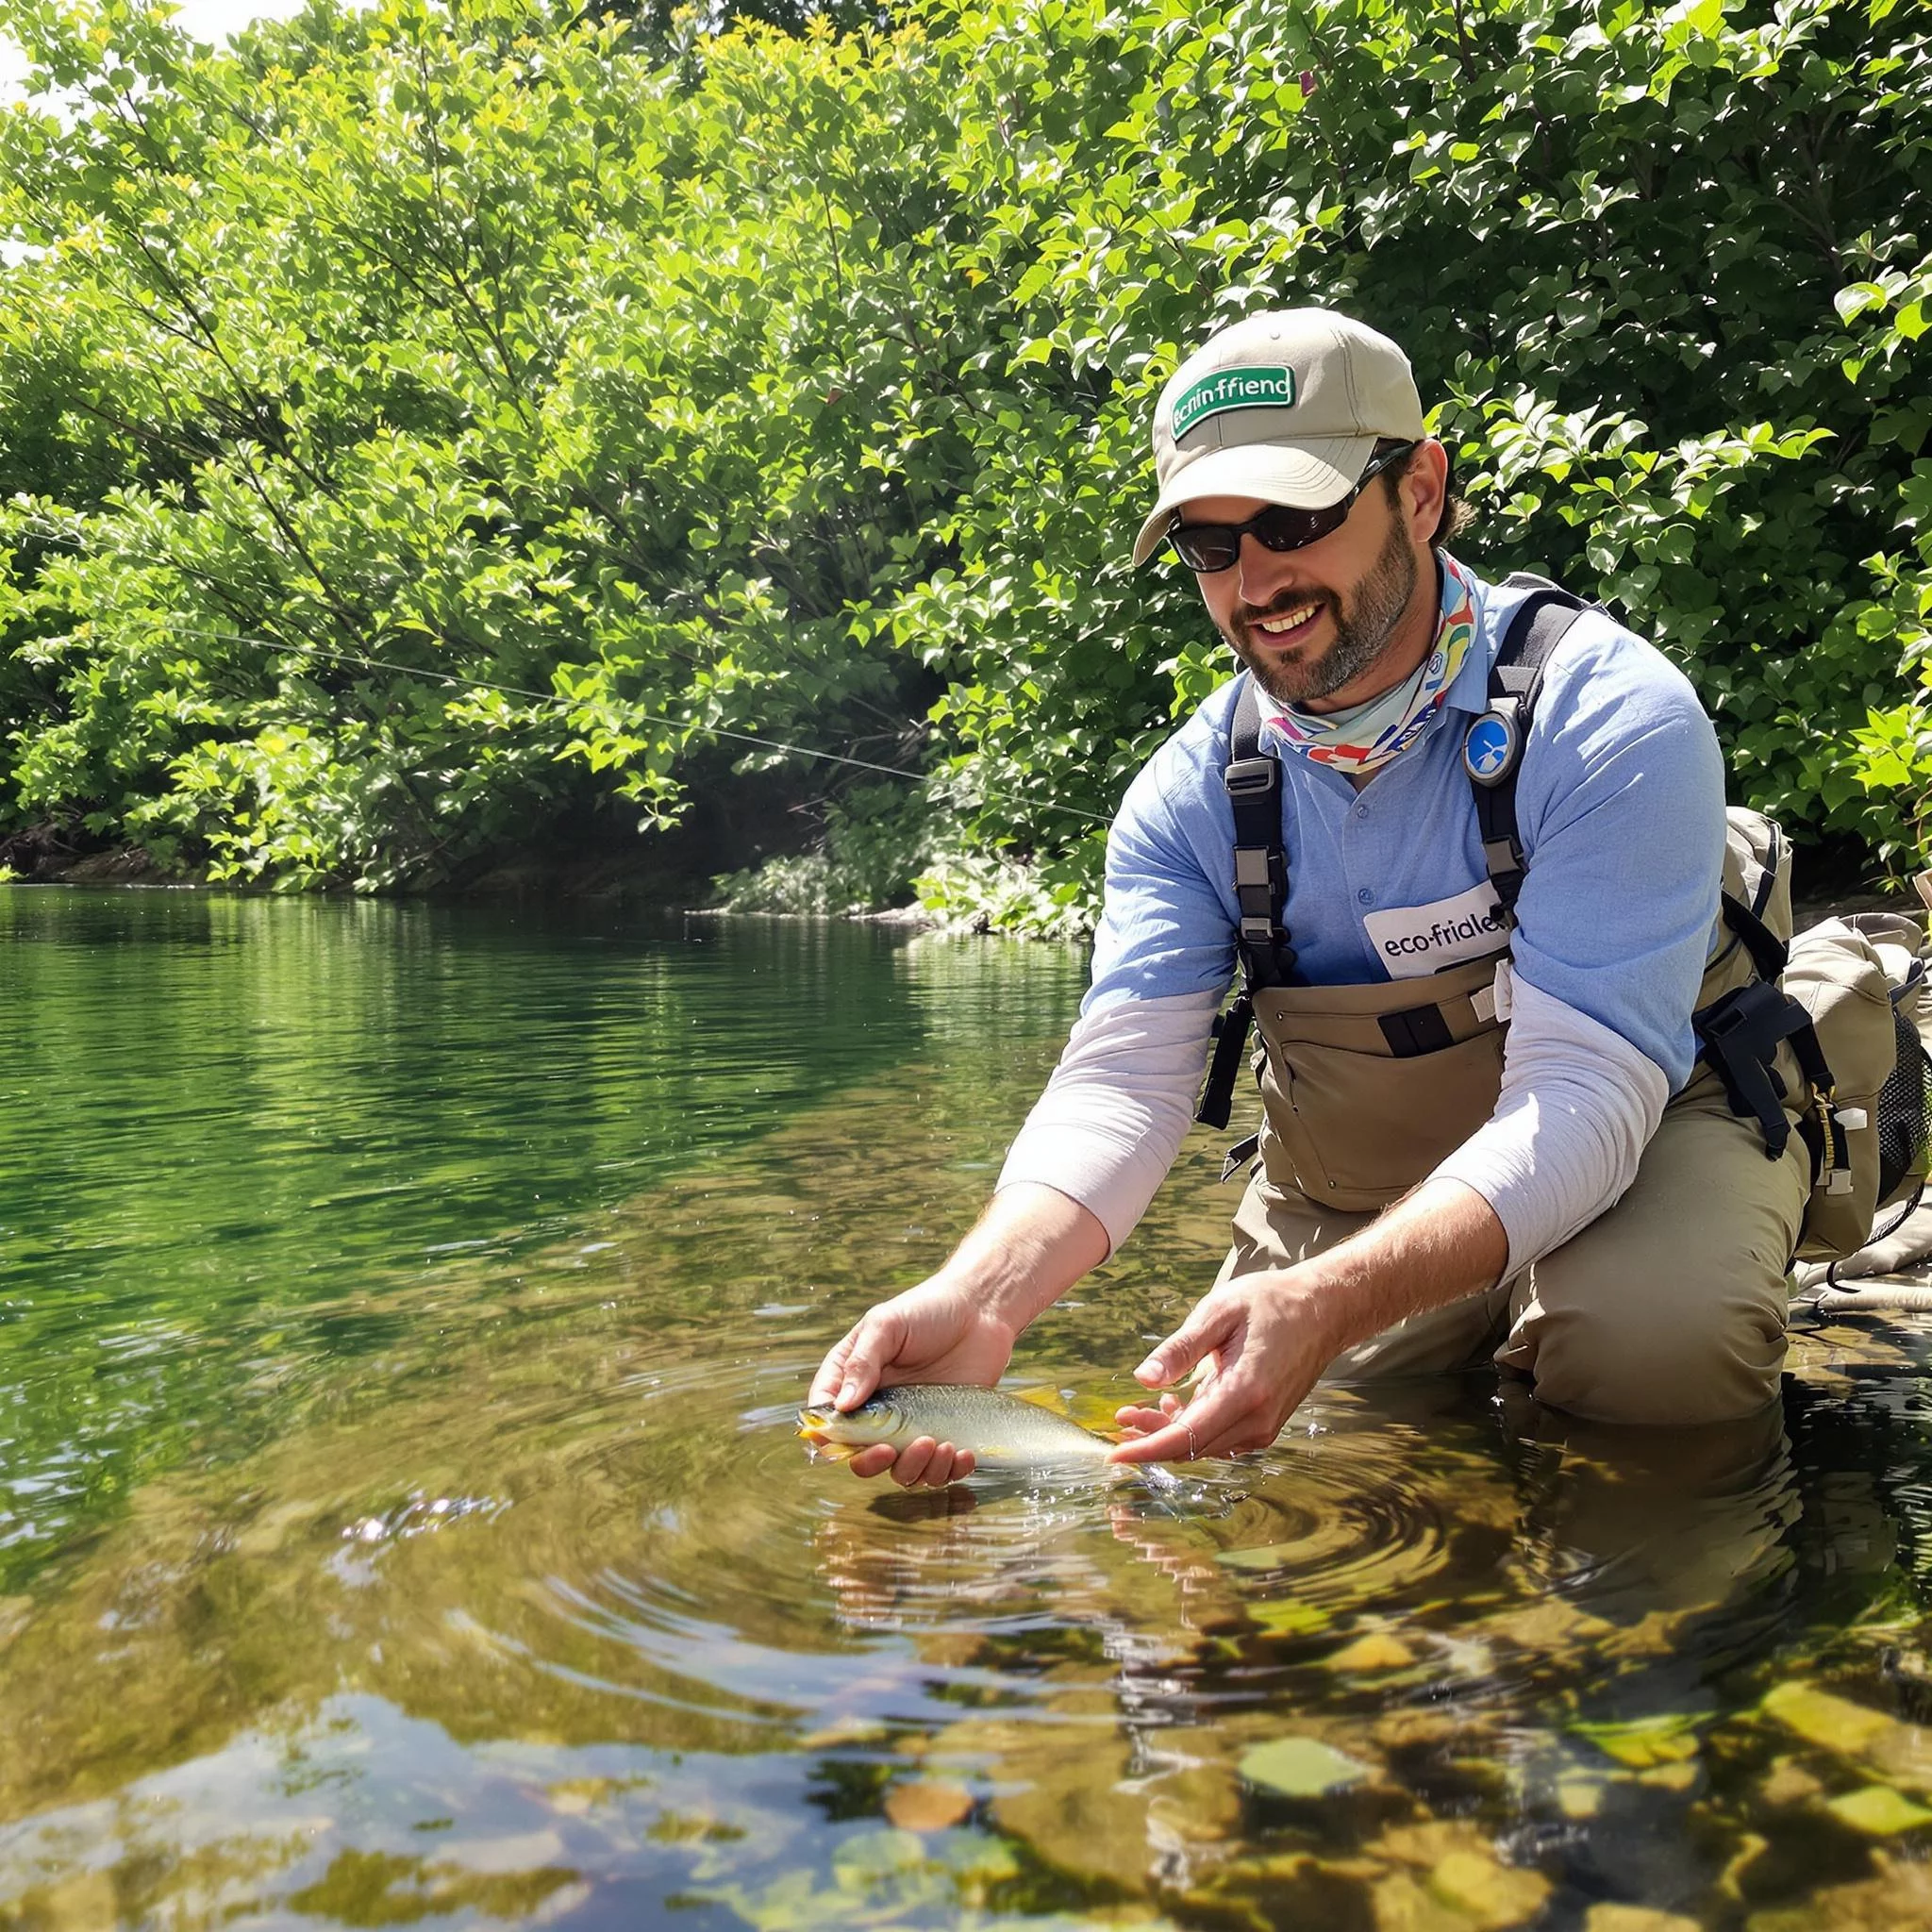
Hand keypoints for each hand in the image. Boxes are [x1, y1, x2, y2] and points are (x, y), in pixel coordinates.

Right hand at [808, 1277, 1018, 1488]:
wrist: (980, 1309)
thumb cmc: (927, 1310)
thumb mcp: (887, 1325)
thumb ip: (862, 1362)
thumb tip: (841, 1406)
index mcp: (852, 1380)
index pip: (827, 1416)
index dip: (829, 1435)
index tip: (844, 1442)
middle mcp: (878, 1409)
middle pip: (860, 1454)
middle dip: (872, 1461)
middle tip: (891, 1450)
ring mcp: (911, 1424)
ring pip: (901, 1469)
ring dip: (915, 1468)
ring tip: (938, 1444)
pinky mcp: (944, 1432)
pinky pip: (940, 1469)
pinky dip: (949, 1471)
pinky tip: (962, 1454)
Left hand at [1107, 1270, 1339, 1463]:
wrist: (1324, 1309)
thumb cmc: (1271, 1302)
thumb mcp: (1219, 1312)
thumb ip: (1180, 1348)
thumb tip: (1144, 1378)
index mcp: (1245, 1392)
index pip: (1184, 1438)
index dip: (1144, 1449)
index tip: (1112, 1452)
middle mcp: (1257, 1420)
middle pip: (1190, 1447)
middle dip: (1150, 1437)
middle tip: (1122, 1414)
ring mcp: (1264, 1426)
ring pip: (1203, 1447)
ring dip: (1170, 1434)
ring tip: (1141, 1407)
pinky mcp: (1265, 1424)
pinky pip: (1220, 1439)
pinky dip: (1193, 1429)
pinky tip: (1177, 1404)